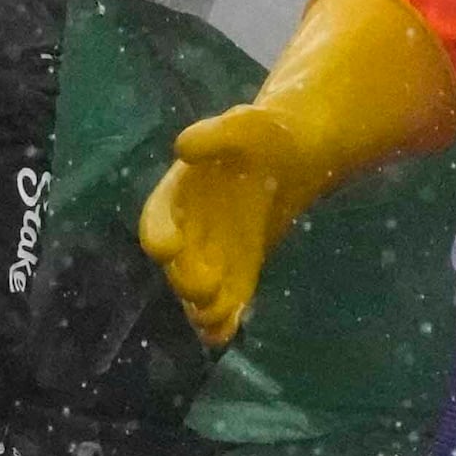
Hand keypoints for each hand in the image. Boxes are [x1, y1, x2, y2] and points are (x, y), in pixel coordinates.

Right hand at [138, 110, 300, 347]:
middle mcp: (188, 229)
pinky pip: (223, 301)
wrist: (297, 158)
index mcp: (180, 193)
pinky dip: (222, 319)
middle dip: (185, 278)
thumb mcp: (246, 124)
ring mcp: (210, 255)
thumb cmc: (267, 137)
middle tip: (203, 288)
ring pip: (196, 289)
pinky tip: (228, 330)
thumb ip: (217, 134)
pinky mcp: (235, 274)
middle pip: (176, 262)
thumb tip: (184, 146)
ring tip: (214, 317)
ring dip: (202, 306)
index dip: (159, 232)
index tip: (167, 247)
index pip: (157, 216)